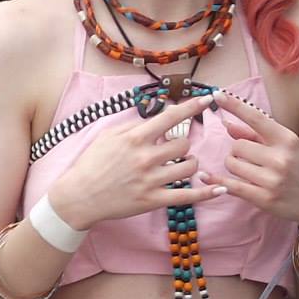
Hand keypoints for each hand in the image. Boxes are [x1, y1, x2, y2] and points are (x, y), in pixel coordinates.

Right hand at [48, 92, 220, 228]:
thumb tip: (157, 115)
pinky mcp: (152, 200)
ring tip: (181, 164)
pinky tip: (219, 189)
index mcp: (134, 139)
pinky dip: (205, 193)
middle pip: (183, 144)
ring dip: (190, 163)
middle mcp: (145, 158)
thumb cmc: (91, 163)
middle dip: (183, 144)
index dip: (192, 106)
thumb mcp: (108, 136)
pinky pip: (186, 196)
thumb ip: (133, 125)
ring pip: (189, 166)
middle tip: (174, 148)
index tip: (208, 98)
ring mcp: (150, 180)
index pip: (170, 118)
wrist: (78, 196)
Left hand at [205, 91, 298, 227]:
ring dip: (234, 165)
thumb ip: (256, 135)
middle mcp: (280, 158)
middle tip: (250, 157)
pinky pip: (231, 186)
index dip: (234, 105)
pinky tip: (206, 177)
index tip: (217, 94)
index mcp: (287, 139)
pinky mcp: (264, 198)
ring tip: (249, 170)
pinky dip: (217, 181)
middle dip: (238, 150)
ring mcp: (272, 180)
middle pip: (237, 145)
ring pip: (232, 164)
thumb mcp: (286, 146)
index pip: (256, 118)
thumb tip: (227, 124)